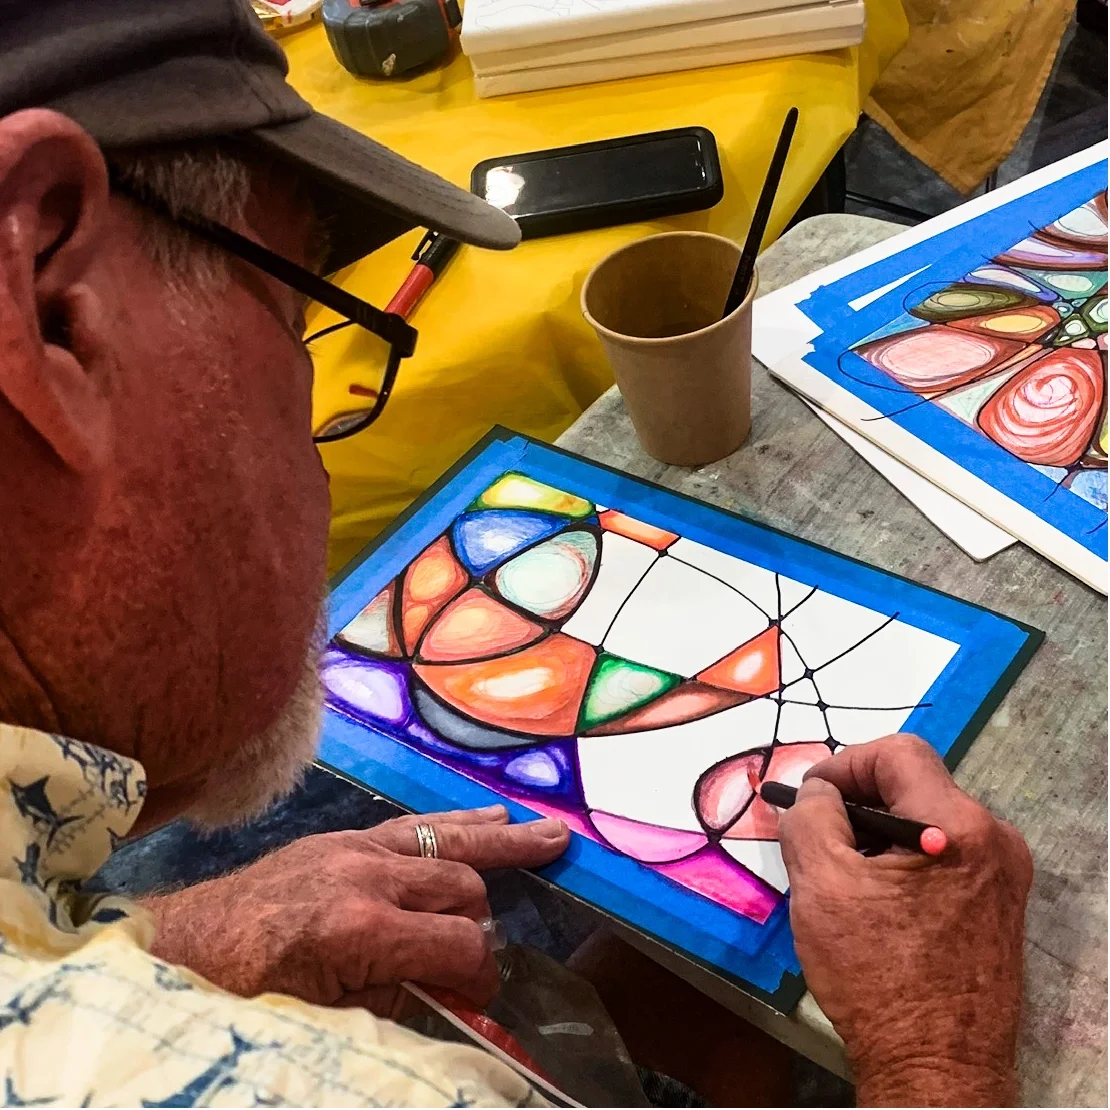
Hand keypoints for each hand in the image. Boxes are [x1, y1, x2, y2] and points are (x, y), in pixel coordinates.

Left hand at [144, 805, 568, 1014]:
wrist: (189, 944)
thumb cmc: (252, 991)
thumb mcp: (328, 1015)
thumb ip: (399, 1000)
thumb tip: (456, 1001)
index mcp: (362, 928)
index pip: (461, 944)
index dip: (479, 978)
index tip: (476, 1001)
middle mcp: (368, 875)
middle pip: (463, 887)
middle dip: (480, 924)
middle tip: (476, 958)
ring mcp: (358, 848)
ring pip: (450, 840)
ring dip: (502, 844)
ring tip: (551, 838)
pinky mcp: (347, 837)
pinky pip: (416, 825)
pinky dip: (458, 824)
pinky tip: (493, 820)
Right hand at [777, 734, 1031, 1107]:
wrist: (936, 1068)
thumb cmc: (876, 975)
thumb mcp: (821, 884)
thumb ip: (811, 817)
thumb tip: (817, 793)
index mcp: (959, 827)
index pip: (898, 753)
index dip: (845, 764)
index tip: (811, 798)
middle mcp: (994, 842)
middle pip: (915, 786)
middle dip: (857, 803)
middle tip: (817, 836)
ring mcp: (1003, 878)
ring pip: (927, 823)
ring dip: (878, 835)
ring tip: (841, 876)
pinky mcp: (998, 909)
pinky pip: (944, 858)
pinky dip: (903, 864)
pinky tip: (874, 903)